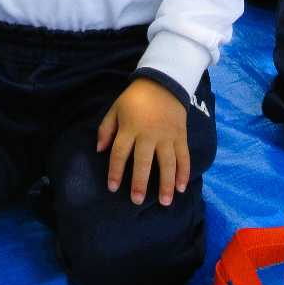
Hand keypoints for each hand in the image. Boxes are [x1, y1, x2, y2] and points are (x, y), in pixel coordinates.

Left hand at [96, 77, 189, 205]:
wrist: (163, 82)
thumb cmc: (135, 98)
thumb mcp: (115, 108)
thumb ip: (105, 129)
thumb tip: (99, 150)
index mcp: (130, 128)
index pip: (119, 153)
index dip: (114, 171)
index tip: (112, 187)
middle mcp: (148, 134)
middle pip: (143, 162)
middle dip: (140, 183)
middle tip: (137, 200)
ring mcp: (167, 136)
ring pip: (167, 163)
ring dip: (166, 183)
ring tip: (165, 202)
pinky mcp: (181, 135)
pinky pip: (184, 156)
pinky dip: (184, 172)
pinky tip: (182, 187)